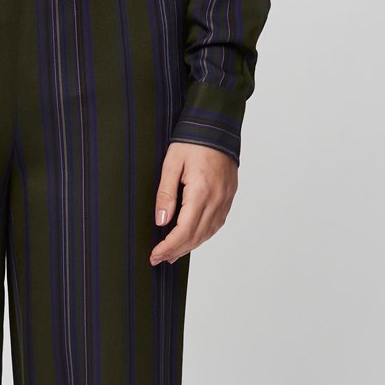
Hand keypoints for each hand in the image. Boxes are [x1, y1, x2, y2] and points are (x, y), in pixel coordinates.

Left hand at [149, 142, 237, 265]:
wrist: (218, 126)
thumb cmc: (193, 141)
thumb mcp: (171, 163)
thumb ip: (165, 194)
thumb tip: (161, 222)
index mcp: (201, 192)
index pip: (183, 231)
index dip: (168, 247)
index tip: (155, 255)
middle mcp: (217, 199)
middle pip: (195, 237)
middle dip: (175, 251)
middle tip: (159, 258)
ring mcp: (225, 199)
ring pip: (207, 233)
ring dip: (189, 247)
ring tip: (172, 254)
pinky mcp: (229, 197)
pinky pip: (216, 224)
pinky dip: (202, 236)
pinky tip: (191, 239)